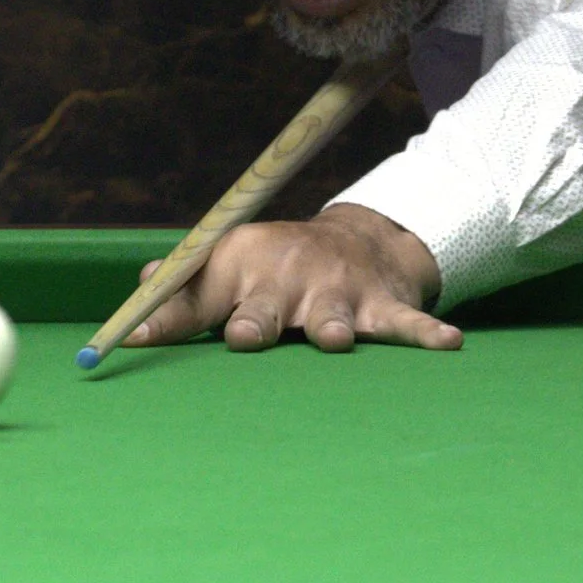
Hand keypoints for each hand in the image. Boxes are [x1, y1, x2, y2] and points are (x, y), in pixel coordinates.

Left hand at [127, 204, 462, 353]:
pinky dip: (426, 334)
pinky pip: (406, 325)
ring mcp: (336, 295)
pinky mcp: (381, 307)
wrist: (355, 239)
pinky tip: (448, 344)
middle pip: (265, 309)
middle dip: (257, 323)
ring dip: (331, 331)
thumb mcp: (225, 265)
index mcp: (241, 268)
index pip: (194, 295)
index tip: (134, 338)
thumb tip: (137, 295)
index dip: (165, 319)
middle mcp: (287, 279)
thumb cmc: (275, 265)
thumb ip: (181, 288)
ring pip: (331, 320)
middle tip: (247, 336)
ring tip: (333, 340)